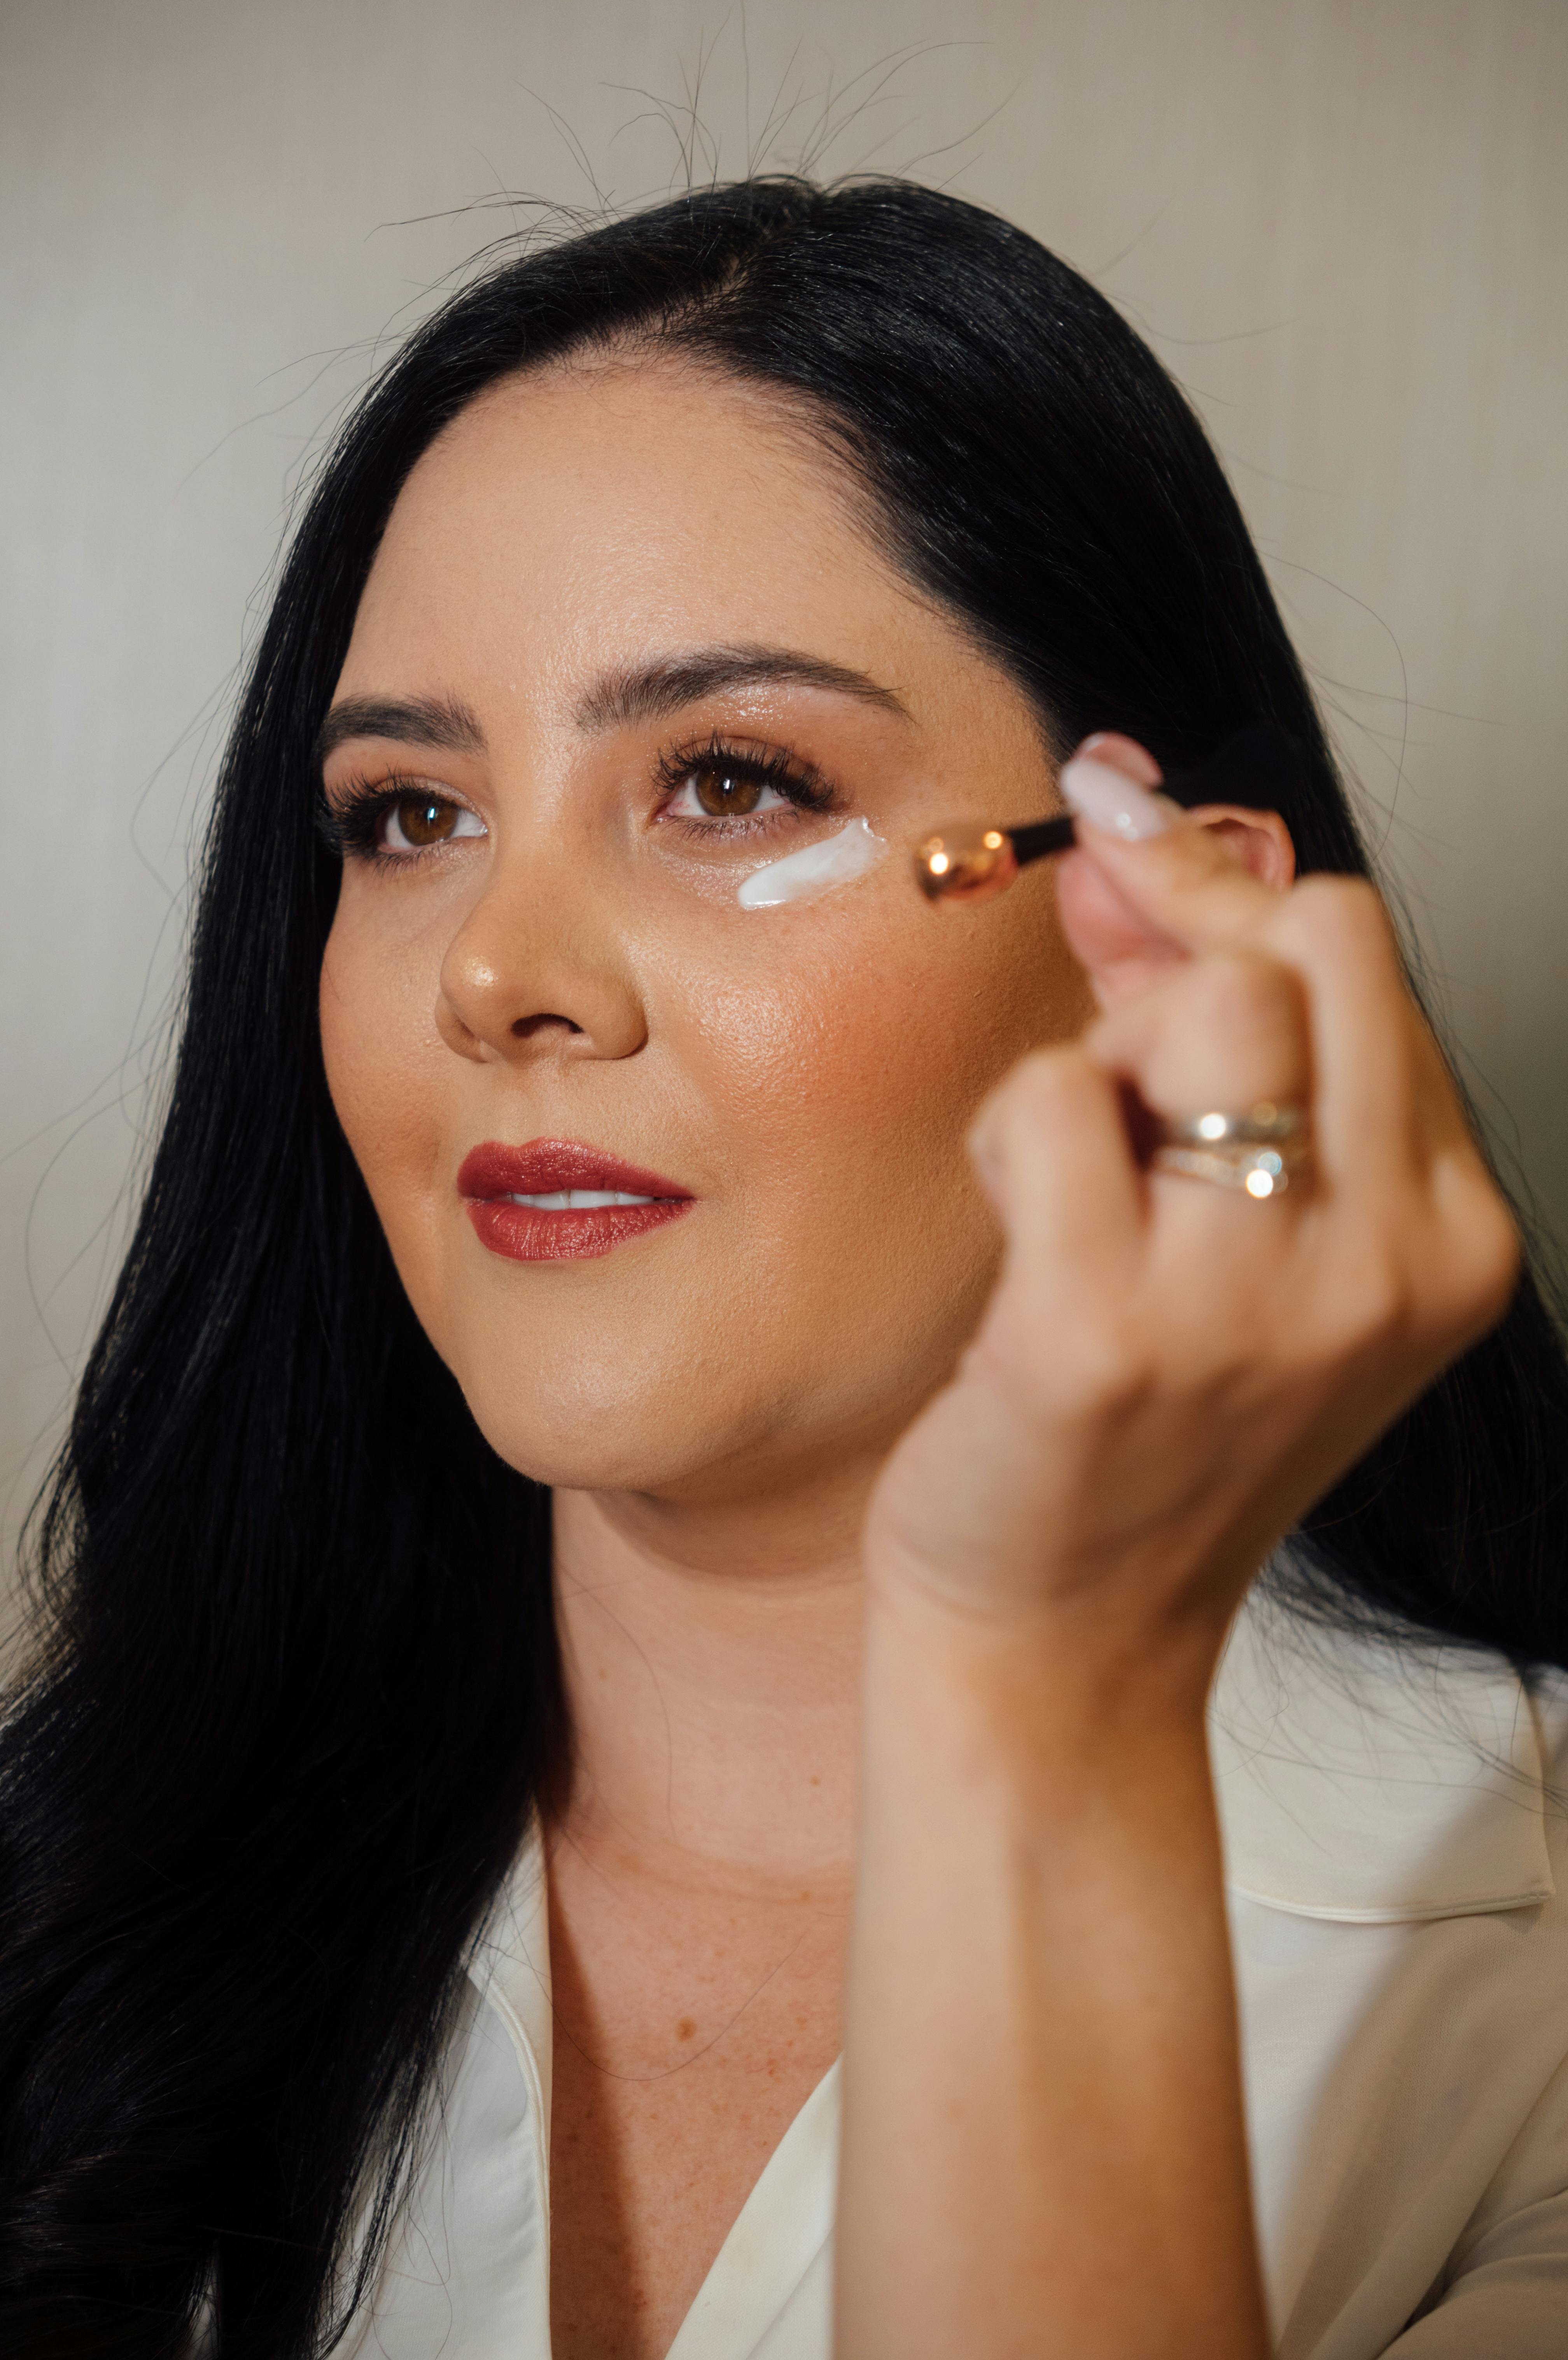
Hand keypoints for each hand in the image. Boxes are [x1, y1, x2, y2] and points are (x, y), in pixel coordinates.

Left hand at [866, 737, 1518, 1699]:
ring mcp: (1253, 1303)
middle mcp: (1383, 1263)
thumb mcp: (1245, 1223)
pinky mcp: (1105, 1335)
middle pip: (1299, 941)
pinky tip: (1022, 1233)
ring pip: (1189, 1009)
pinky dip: (1011, 1140)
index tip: (1130, 833)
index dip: (1222, 881)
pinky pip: (1049, 1099)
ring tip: (1078, 1182)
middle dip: (1178, 949)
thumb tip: (1142, 831)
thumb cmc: (1151, 1419)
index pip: (1358, 948)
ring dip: (1097, 1065)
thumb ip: (1210, 1026)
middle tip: (1108, 1035)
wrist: (1071, 1628)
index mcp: (1449, 1234)